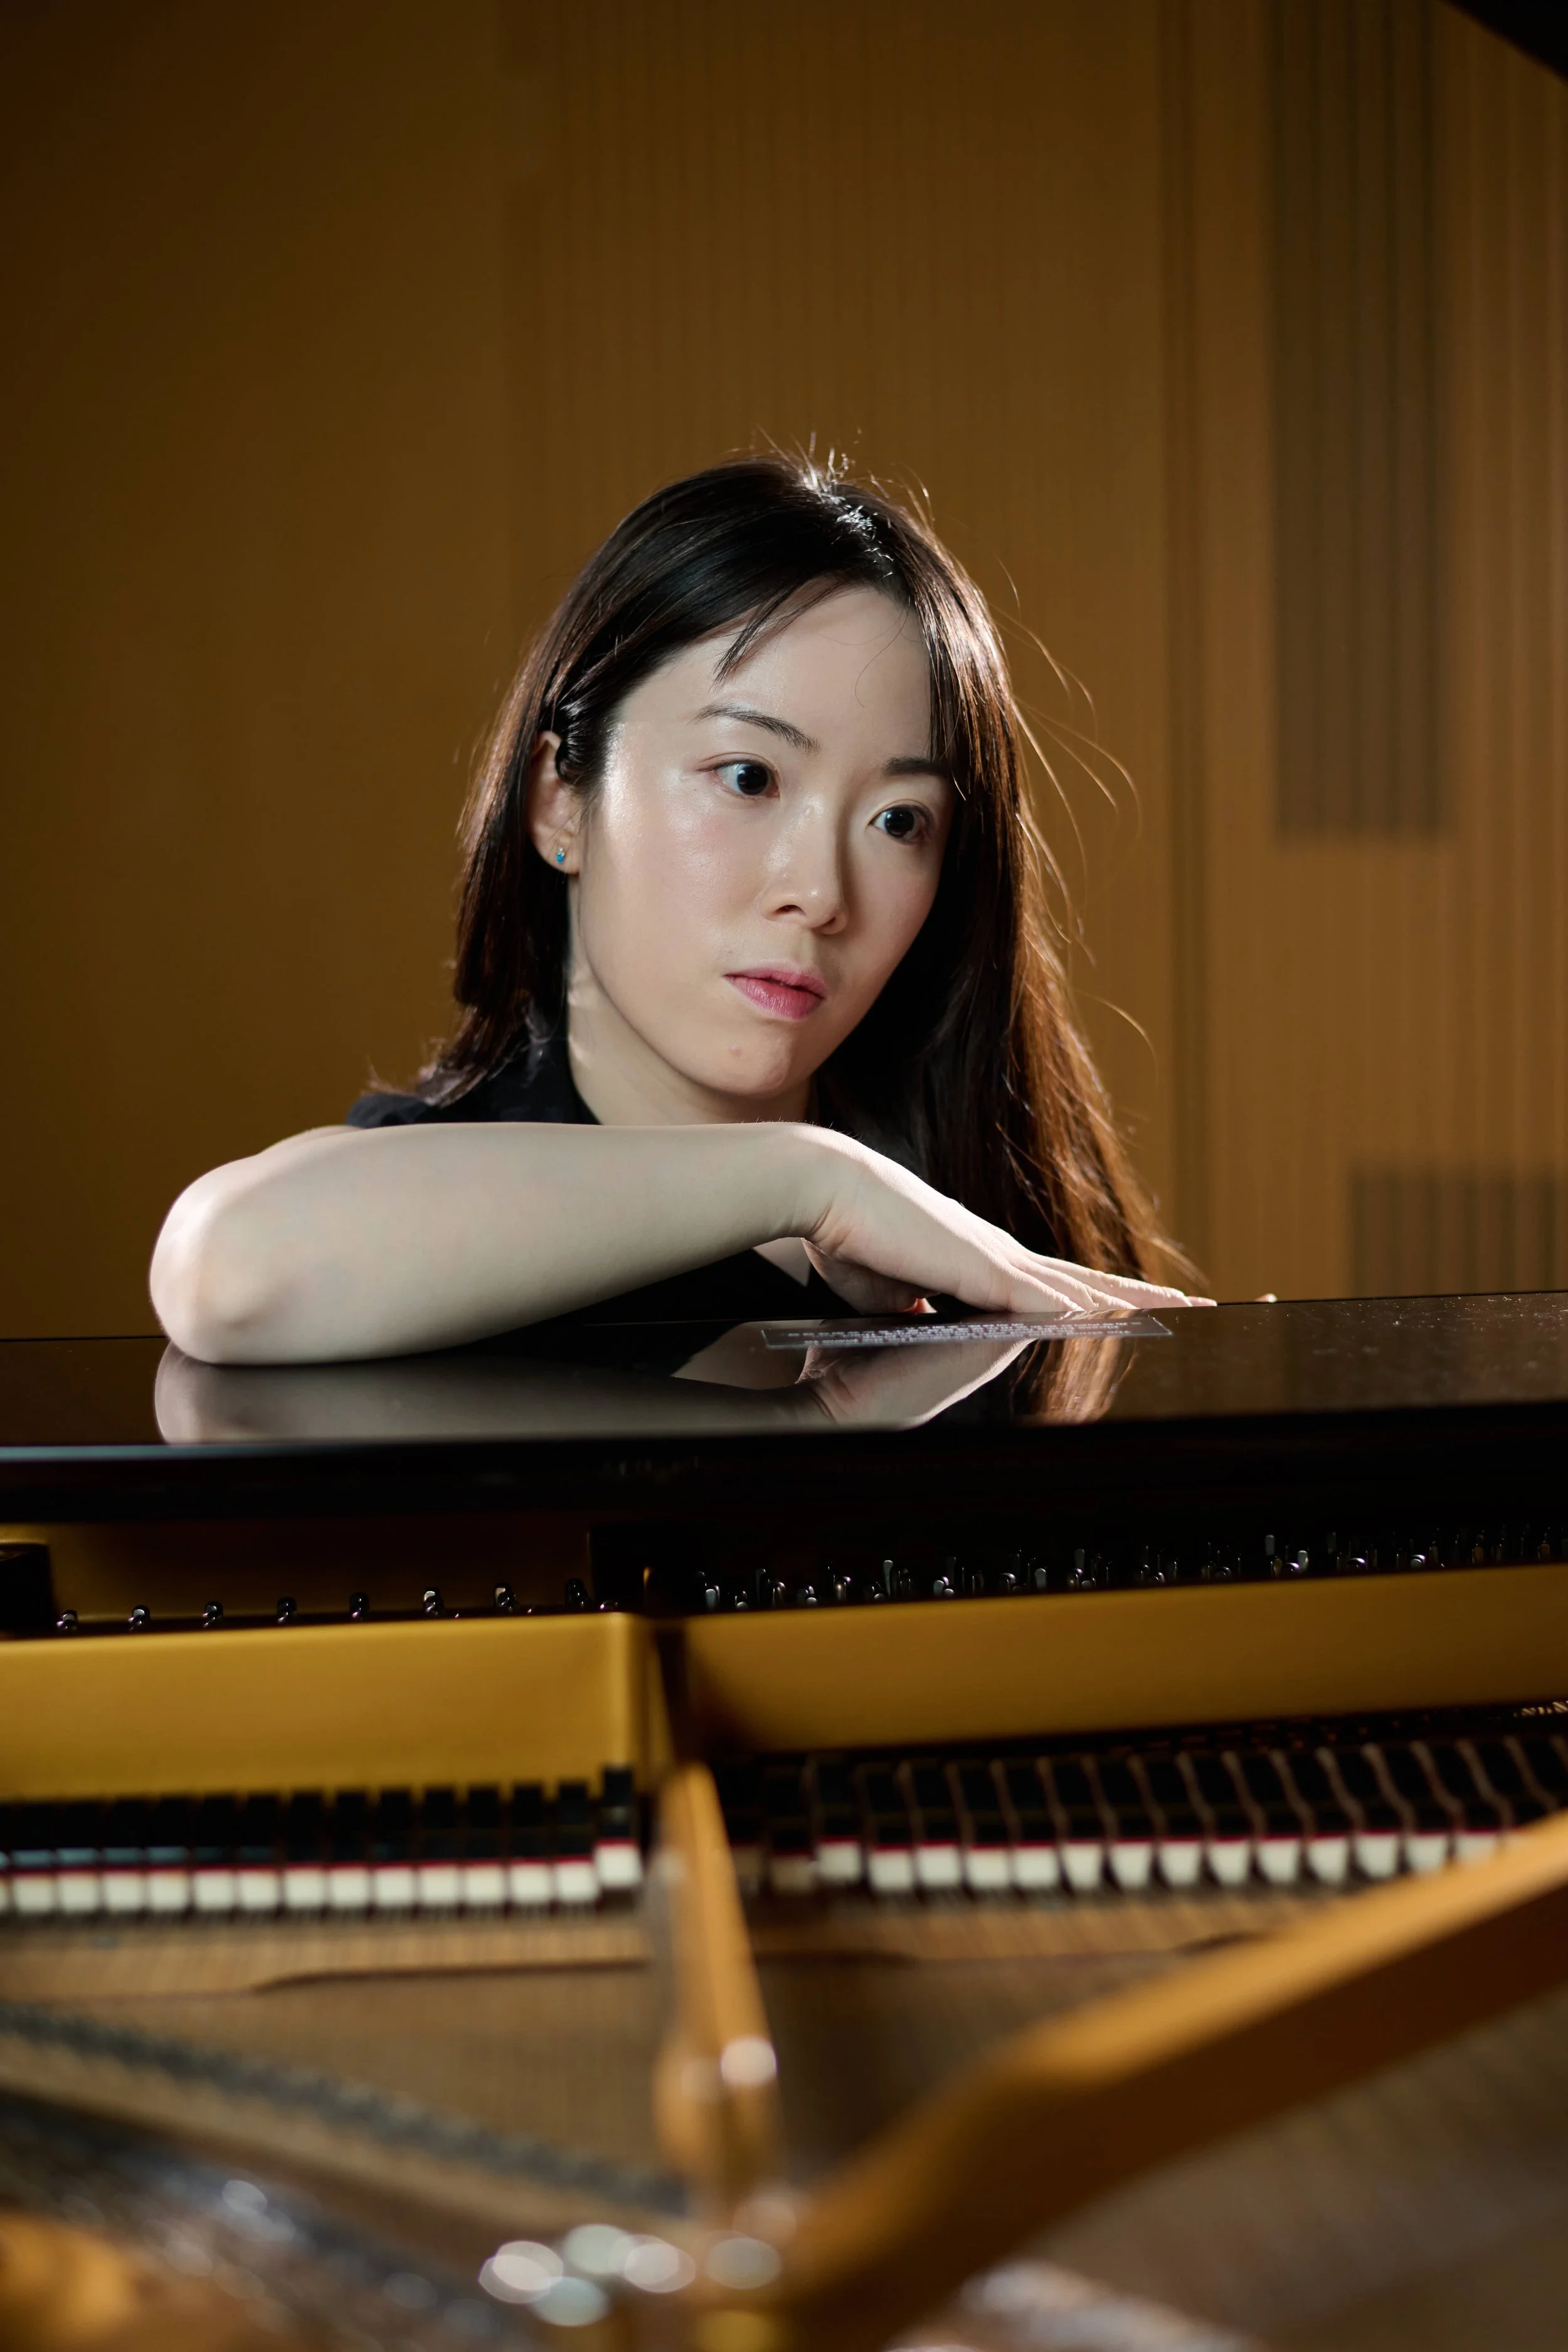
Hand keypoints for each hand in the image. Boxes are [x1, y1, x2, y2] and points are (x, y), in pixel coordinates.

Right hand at [790, 1130, 1208, 1317]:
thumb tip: (921, 1317)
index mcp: (973, 1258)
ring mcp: (990, 1256)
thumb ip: (911, 1301)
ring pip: (1077, 1282)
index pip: (1047, 1280)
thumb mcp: (882, 1285)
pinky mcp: (978, 1265)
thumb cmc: (841, 1229)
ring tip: (1178, 1306)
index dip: (1087, 1293)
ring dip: (1127, 1297)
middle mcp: (994, 1252)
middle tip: (1187, 1300)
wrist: (820, 1185)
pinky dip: (1074, 1306)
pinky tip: (1106, 1319)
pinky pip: (1039, 1293)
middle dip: (1134, 1292)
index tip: (1123, 1303)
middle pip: (1081, 1278)